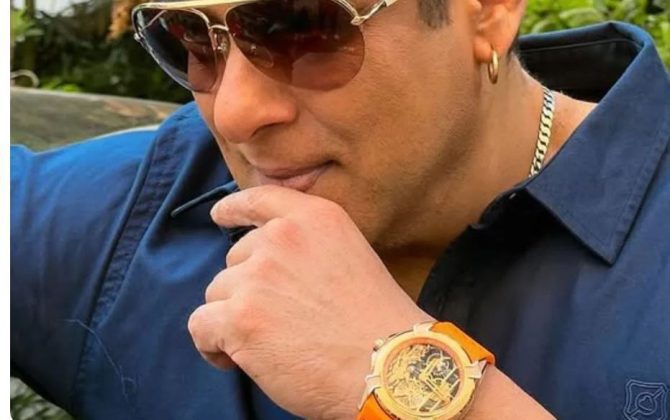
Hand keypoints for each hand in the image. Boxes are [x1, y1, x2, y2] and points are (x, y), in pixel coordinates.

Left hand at [188, 185, 433, 418]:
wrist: (386, 367)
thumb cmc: (377, 323)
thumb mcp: (352, 257)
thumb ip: (310, 247)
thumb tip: (268, 267)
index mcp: (315, 219)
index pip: (261, 199)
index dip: (234, 208)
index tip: (219, 215)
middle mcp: (281, 238)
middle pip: (235, 258)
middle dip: (247, 289)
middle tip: (279, 320)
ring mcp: (258, 276)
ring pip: (217, 293)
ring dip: (232, 318)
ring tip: (266, 344)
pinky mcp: (239, 317)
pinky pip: (201, 325)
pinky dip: (212, 345)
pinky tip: (234, 360)